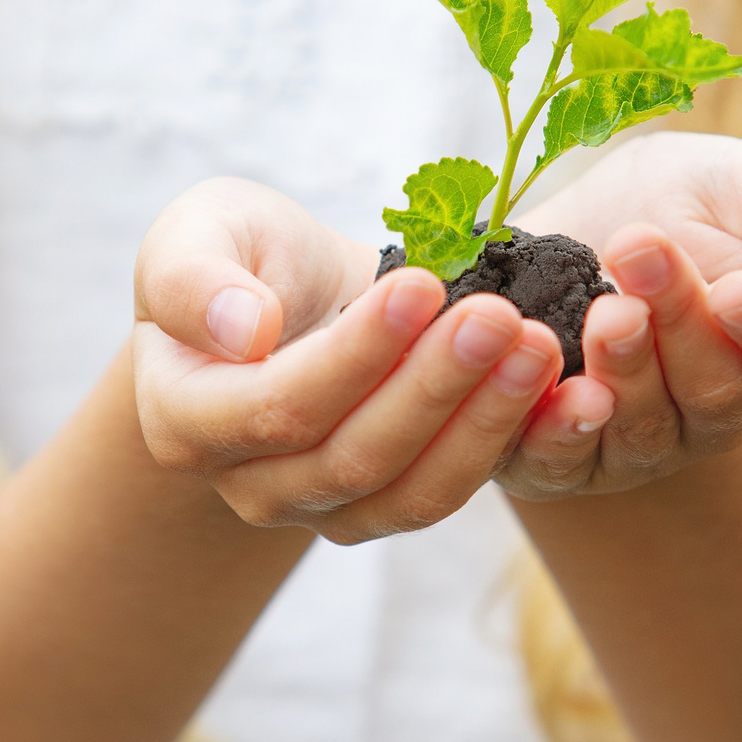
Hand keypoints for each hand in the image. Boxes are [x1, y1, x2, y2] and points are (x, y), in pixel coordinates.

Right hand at [132, 179, 566, 542]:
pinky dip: (505, 444)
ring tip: (539, 349)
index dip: (354, 356)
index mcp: (183, 420)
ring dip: (483, 422)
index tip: (422, 285)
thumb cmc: (238, 257)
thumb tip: (244, 331)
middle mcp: (248, 485)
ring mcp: (320, 509)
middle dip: (436, 385)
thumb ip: (192, 277)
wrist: (290, 299)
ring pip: (410, 492)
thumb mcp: (196, 232)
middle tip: (504, 317)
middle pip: (352, 457)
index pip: (276, 407)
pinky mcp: (385, 507)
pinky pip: (448, 494)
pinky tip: (558, 391)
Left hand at [495, 131, 741, 498]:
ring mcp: (644, 443)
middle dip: (678, 321)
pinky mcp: (565, 461)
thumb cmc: (668, 206)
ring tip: (600, 310)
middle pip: (714, 387)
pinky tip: (548, 385)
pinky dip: (552, 429)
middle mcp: (719, 405)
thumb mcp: (735, 189)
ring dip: (623, 371)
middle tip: (639, 252)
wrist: (550, 240)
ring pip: (644, 428)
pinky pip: (561, 463)